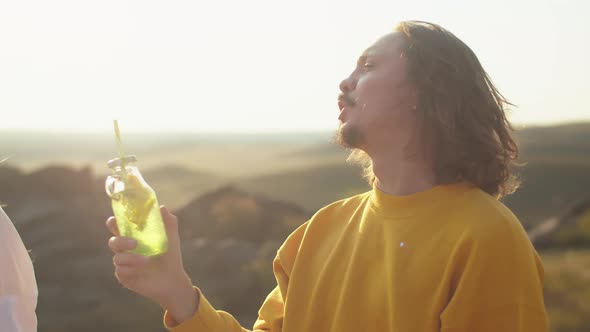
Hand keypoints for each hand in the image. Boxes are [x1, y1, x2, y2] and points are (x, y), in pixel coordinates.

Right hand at [106, 206, 198, 322]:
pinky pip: (120, 271)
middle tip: (135, 243)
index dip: (113, 222)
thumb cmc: (171, 256)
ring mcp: (124, 263)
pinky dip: (131, 269)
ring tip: (146, 261)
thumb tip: (161, 208)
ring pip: (117, 258)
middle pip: (113, 242)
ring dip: (131, 258)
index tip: (115, 220)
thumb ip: (168, 221)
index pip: (117, 227)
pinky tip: (141, 271)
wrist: (173, 279)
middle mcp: (126, 249)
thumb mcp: (172, 237)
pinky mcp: (124, 277)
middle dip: (120, 241)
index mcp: (133, 237)